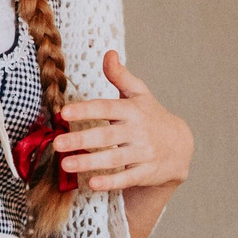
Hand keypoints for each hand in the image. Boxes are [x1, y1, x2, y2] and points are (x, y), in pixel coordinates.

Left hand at [53, 51, 193, 192]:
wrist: (180, 147)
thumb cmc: (151, 117)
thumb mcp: (139, 94)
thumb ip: (121, 76)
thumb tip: (108, 53)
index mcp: (132, 110)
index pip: (106, 108)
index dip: (86, 110)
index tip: (64, 112)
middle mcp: (137, 131)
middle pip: (106, 136)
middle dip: (81, 139)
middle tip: (57, 144)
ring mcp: (142, 153)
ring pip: (113, 159)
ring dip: (89, 162)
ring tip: (65, 164)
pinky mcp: (145, 172)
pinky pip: (126, 178)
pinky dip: (110, 182)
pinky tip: (92, 183)